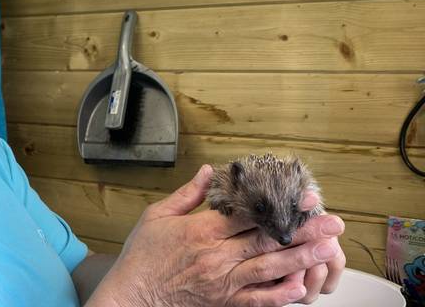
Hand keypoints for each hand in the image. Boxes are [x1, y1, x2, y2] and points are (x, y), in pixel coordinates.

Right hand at [85, 165, 344, 306]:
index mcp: (201, 231)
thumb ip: (188, 194)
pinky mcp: (223, 302)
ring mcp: (222, 282)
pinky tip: (301, 286)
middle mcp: (216, 257)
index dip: (278, 204)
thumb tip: (209, 172)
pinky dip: (279, 295)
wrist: (132, 297)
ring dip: (301, 258)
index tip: (303, 196)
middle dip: (302, 230)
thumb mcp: (157, 216)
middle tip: (332, 222)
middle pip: (266, 240)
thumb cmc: (142, 257)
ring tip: (327, 249)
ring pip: (269, 269)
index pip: (248, 214)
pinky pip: (257, 300)